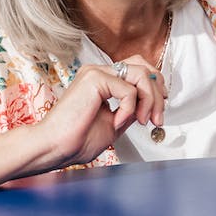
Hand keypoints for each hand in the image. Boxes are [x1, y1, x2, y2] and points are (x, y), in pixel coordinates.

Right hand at [34, 56, 166, 166]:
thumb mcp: (116, 122)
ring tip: (142, 121)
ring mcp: (96, 72)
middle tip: (157, 117)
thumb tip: (150, 104)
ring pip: (141, 75)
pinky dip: (130, 108)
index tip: (160, 107)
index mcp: (103, 80)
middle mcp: (99, 72)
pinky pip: (129, 90)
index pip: (139, 68)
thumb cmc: (77, 139)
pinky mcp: (95, 78)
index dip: (155, 85)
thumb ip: (132, 109)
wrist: (55, 147)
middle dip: (157, 93)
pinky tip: (118, 121)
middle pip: (144, 67)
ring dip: (149, 100)